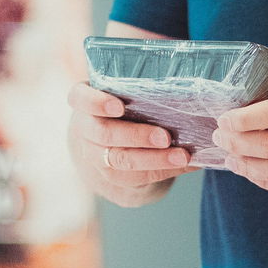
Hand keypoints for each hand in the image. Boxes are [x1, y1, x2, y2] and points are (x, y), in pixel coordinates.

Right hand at [67, 82, 195, 206]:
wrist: (101, 146)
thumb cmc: (118, 109)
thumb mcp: (118, 94)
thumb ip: (136, 90)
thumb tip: (181, 91)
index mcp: (84, 102)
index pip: (81, 99)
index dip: (97, 103)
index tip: (119, 106)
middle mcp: (85, 130)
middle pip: (104, 134)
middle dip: (136, 136)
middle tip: (165, 137)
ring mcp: (95, 156)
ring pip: (120, 160)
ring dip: (155, 159)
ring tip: (182, 156)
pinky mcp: (112, 175)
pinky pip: (137, 177)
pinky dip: (164, 170)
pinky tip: (186, 164)